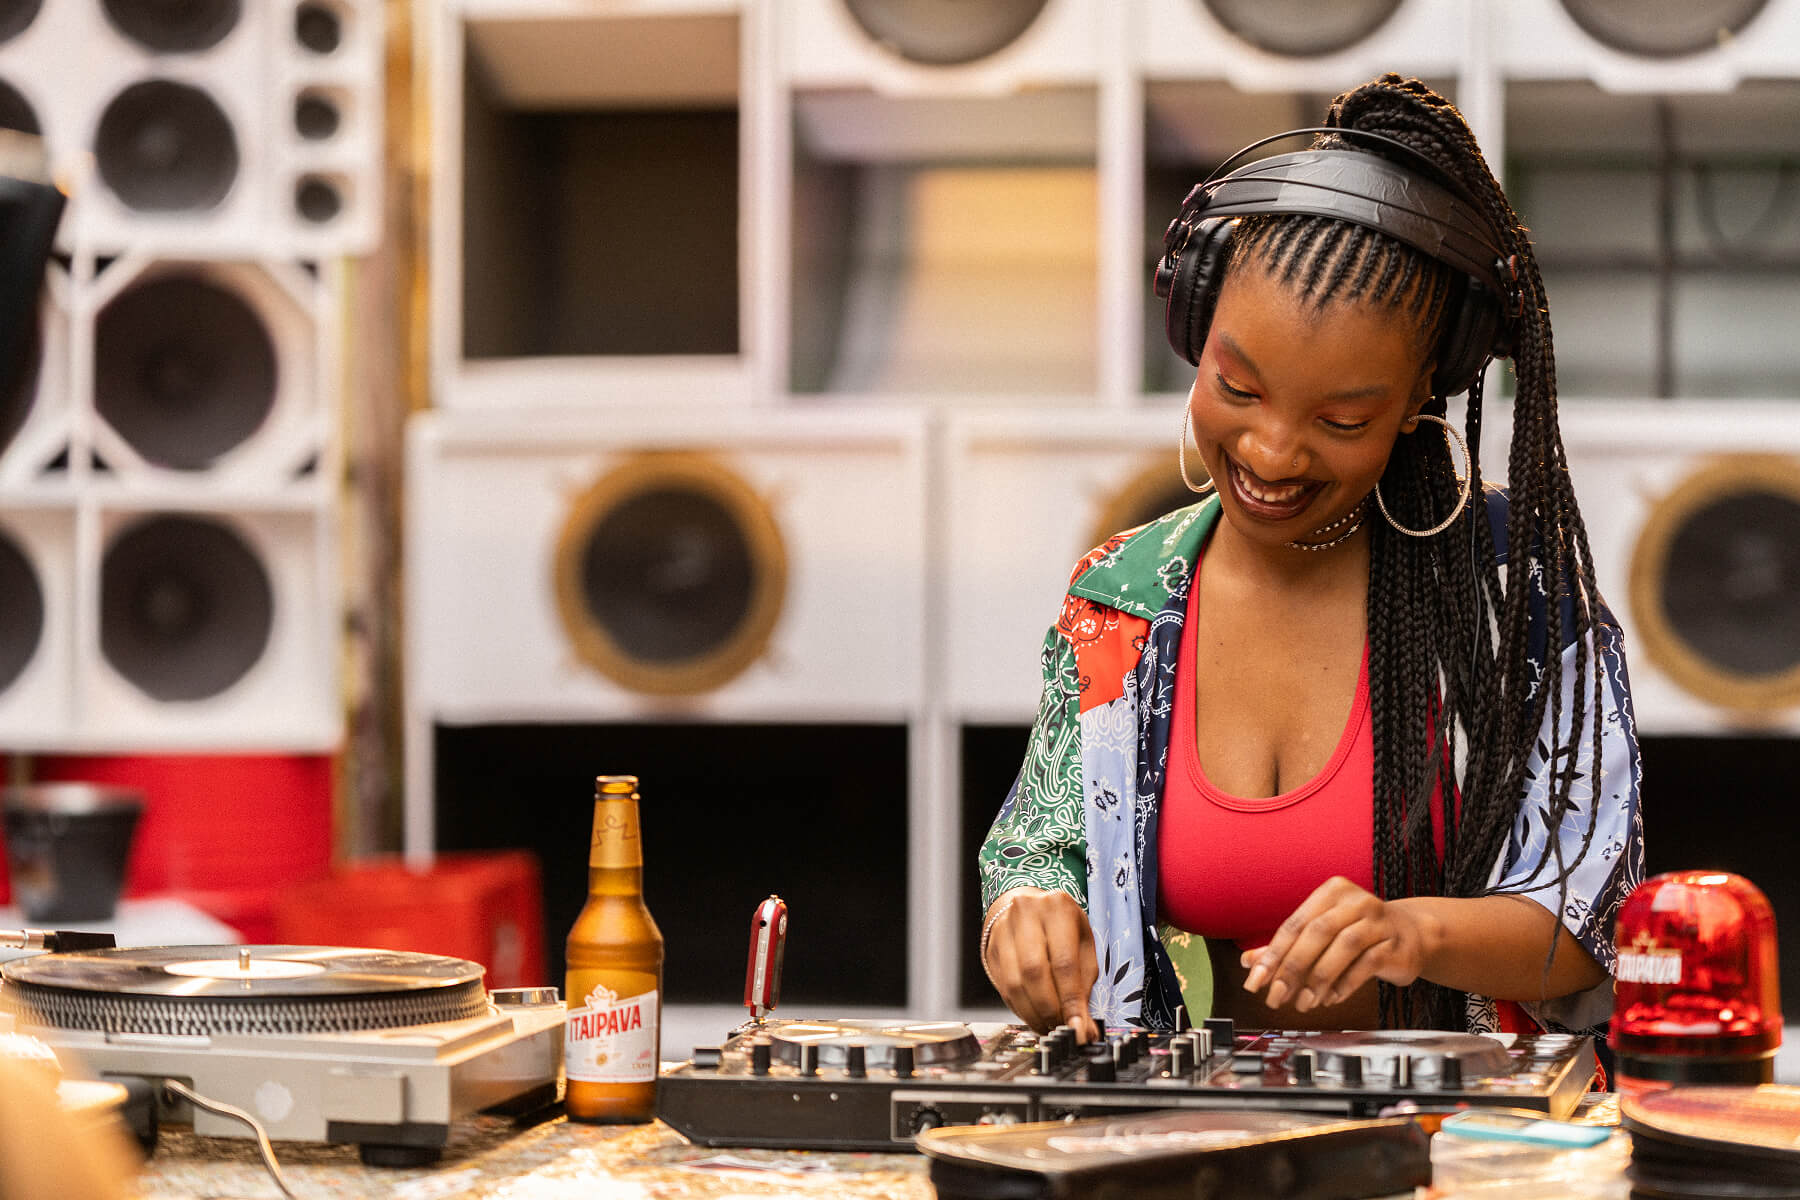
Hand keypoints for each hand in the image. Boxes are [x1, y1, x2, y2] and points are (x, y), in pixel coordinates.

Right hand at [982, 888, 1100, 1042]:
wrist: (1029, 906)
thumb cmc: (1062, 928)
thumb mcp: (1083, 946)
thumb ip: (1084, 986)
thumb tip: (1084, 1028)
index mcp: (1058, 908)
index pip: (1064, 963)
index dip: (1070, 1001)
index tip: (1078, 1027)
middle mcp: (1027, 913)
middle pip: (1034, 973)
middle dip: (1049, 1009)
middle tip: (1062, 1028)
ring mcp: (1004, 929)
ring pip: (1015, 983)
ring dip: (1033, 1013)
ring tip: (1049, 1025)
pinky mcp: (991, 948)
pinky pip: (1004, 987)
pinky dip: (1020, 1008)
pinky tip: (1034, 1015)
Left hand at [1240, 877, 1433, 1012]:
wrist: (1412, 934)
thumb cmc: (1358, 932)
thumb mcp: (1322, 933)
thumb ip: (1286, 947)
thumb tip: (1248, 963)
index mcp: (1331, 892)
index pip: (1294, 923)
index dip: (1272, 953)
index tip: (1255, 980)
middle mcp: (1356, 901)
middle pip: (1316, 933)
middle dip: (1292, 968)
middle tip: (1276, 996)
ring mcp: (1379, 921)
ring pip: (1343, 948)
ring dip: (1318, 979)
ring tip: (1303, 1002)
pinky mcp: (1395, 945)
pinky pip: (1367, 964)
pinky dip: (1345, 984)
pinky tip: (1330, 998)